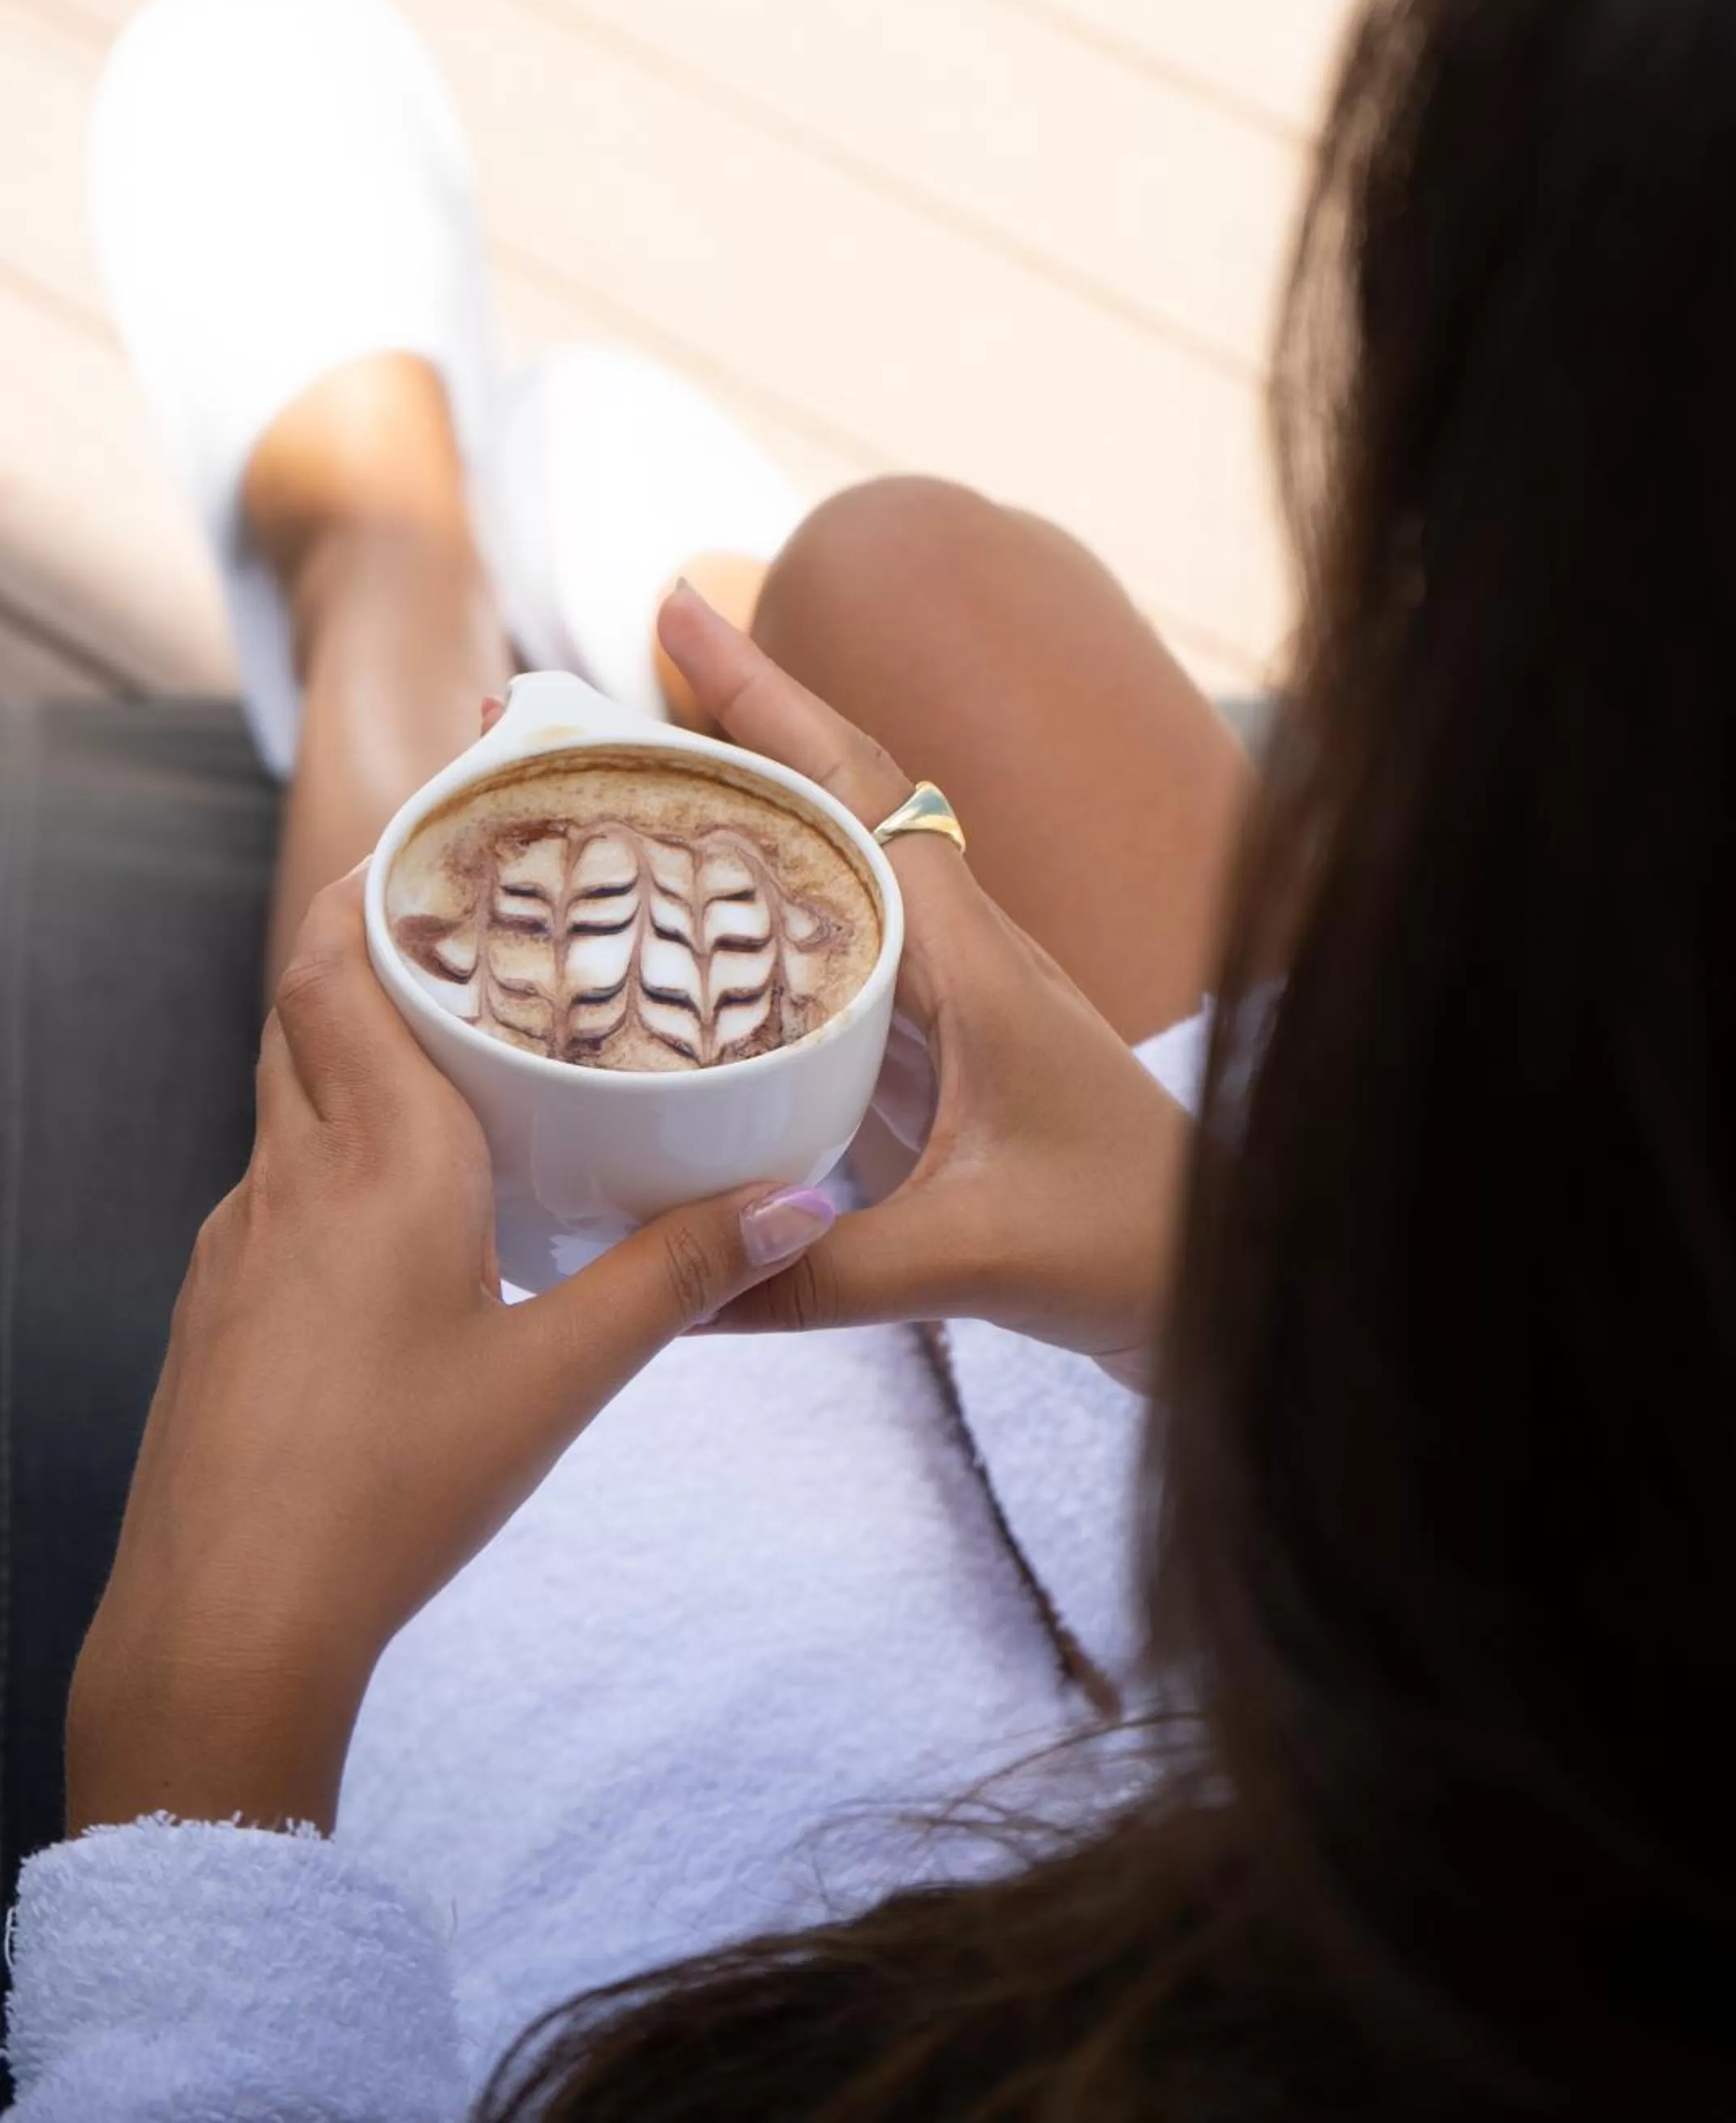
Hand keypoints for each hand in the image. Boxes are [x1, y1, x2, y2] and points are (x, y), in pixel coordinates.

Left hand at [67, 868, 834, 1836]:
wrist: (226, 1622)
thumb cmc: (389, 1494)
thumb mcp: (561, 1379)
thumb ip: (677, 1274)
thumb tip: (798, 1200)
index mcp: (377, 1165)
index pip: (337, 967)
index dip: (370, 882)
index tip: (431, 828)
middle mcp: (291, 1176)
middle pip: (305, 1006)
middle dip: (372, 939)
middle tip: (469, 913)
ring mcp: (241, 1240)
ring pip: (289, 1092)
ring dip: (353, 1040)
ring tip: (454, 1037)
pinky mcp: (223, 1301)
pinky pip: (278, 1173)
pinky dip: (334, 1135)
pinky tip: (404, 1195)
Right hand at [657, 585, 1197, 1389]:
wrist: (1214, 1268)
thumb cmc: (1127, 1243)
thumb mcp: (978, 1257)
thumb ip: (827, 1274)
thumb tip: (670, 1285)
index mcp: (975, 959)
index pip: (862, 789)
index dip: (769, 697)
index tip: (678, 607)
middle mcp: (959, 948)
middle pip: (830, 797)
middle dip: (715, 729)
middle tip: (576, 703)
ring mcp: (947, 988)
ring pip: (826, 862)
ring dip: (729, 809)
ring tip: (604, 783)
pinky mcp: (935, 1039)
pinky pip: (829, 940)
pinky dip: (752, 907)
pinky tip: (680, 924)